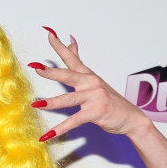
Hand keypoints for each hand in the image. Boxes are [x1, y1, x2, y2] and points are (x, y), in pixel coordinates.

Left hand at [28, 27, 149, 141]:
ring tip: (36, 105)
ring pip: (68, 99)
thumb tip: (70, 41)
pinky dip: (60, 129)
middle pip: (67, 75)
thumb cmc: (110, 100)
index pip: (72, 57)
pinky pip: (74, 121)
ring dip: (51, 103)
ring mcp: (94, 97)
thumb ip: (79, 62)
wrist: (131, 118)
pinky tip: (48, 134)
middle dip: (50, 72)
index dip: (59, 46)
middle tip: (35, 67)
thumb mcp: (94, 79)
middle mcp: (91, 83)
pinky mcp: (95, 112)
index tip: (49, 33)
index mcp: (88, 75)